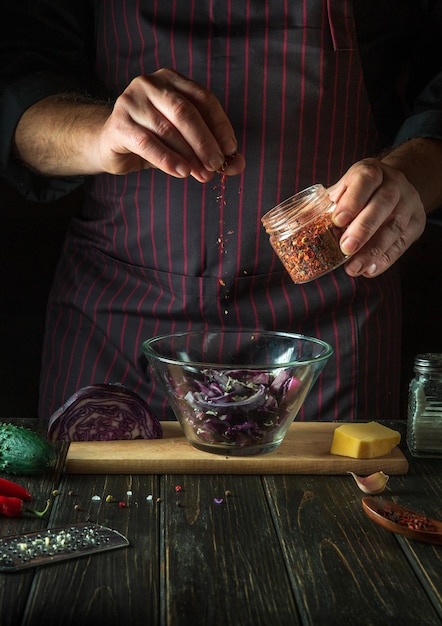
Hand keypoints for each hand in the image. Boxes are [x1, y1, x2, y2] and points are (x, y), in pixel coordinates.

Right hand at [96, 68, 244, 181]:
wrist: (111, 145)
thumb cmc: (154, 141)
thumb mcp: (185, 143)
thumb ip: (212, 151)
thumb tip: (238, 165)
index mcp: (172, 80)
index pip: (204, 98)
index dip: (220, 125)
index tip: (231, 150)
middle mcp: (150, 83)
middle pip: (185, 112)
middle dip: (205, 142)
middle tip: (217, 165)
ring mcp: (131, 101)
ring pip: (168, 129)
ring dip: (189, 155)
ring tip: (202, 175)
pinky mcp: (118, 123)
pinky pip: (147, 143)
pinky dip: (167, 159)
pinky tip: (181, 172)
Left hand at [328, 157, 425, 277]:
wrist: (396, 186)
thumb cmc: (360, 192)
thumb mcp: (345, 188)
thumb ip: (327, 203)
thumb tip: (298, 222)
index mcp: (372, 171)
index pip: (366, 180)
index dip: (352, 200)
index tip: (337, 220)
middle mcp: (394, 184)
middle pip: (383, 204)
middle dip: (364, 228)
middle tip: (346, 248)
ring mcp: (408, 204)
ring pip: (394, 227)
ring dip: (373, 251)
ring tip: (354, 268)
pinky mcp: (416, 224)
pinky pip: (402, 244)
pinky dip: (385, 259)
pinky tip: (369, 270)